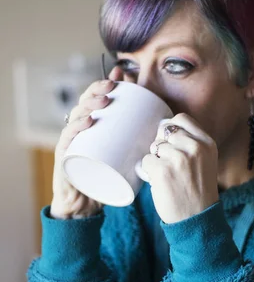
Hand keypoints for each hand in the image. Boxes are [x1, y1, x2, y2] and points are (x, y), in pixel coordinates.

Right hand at [50, 66, 122, 218]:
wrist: (84, 208)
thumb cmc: (104, 181)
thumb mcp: (123, 158)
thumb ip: (137, 145)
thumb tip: (161, 131)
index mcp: (90, 128)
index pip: (95, 99)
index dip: (106, 83)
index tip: (121, 74)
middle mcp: (77, 131)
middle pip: (85, 103)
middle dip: (98, 88)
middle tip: (115, 84)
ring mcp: (69, 143)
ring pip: (76, 116)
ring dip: (90, 104)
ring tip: (106, 99)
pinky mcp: (64, 158)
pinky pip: (68, 139)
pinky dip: (77, 128)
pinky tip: (89, 121)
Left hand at [136, 113, 218, 223]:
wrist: (198, 219)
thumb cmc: (198, 191)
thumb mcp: (206, 161)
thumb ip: (191, 144)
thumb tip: (163, 129)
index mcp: (207, 143)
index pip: (181, 119)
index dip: (170, 129)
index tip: (170, 142)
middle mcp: (195, 148)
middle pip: (165, 132)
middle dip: (162, 146)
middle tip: (170, 165)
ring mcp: (179, 159)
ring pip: (154, 147)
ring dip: (156, 160)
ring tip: (169, 176)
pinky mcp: (163, 171)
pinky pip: (146, 161)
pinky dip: (149, 172)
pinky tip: (161, 183)